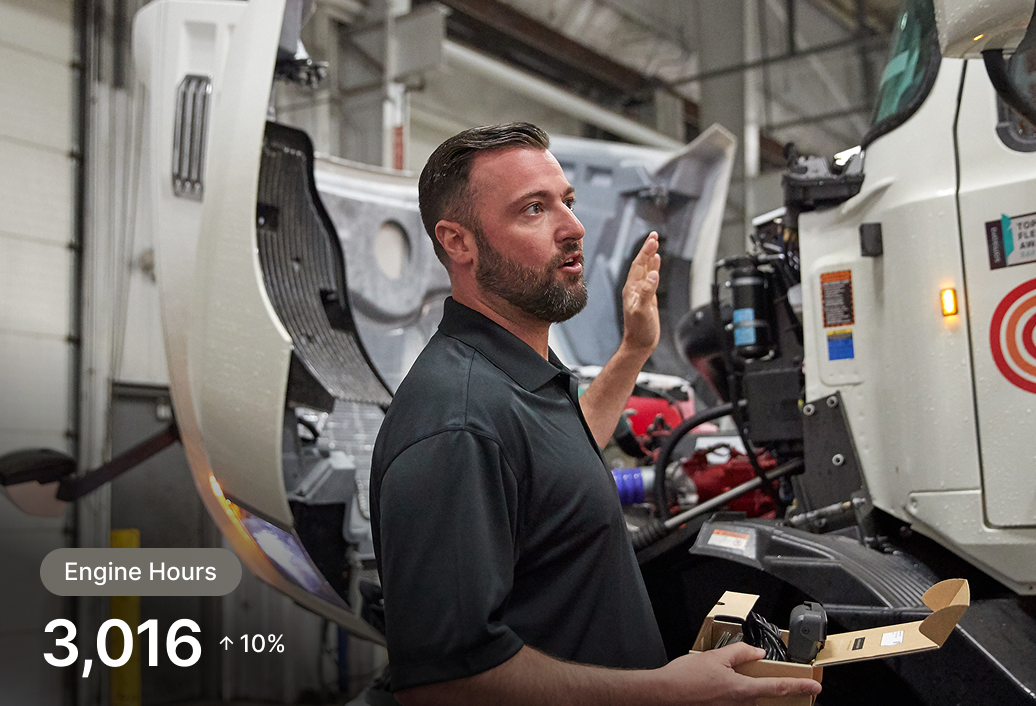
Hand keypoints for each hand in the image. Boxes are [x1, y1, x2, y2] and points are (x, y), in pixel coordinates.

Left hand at [620, 231, 661, 355]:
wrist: (639, 344)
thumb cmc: (639, 330)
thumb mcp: (643, 310)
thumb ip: (647, 292)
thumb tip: (653, 275)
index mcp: (632, 288)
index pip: (639, 265)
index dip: (646, 251)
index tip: (653, 239)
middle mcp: (635, 288)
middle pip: (641, 263)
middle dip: (648, 249)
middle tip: (655, 235)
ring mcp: (641, 292)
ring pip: (646, 269)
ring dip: (650, 256)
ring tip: (655, 243)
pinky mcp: (647, 298)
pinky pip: (650, 279)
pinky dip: (654, 269)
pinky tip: (657, 264)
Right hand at [657, 643, 821, 705]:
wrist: (663, 695)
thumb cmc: (685, 678)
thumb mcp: (715, 657)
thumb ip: (740, 653)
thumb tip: (756, 653)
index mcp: (742, 690)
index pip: (777, 687)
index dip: (799, 686)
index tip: (815, 687)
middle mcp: (739, 705)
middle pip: (756, 693)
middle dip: (749, 682)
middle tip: (727, 672)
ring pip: (741, 698)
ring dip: (734, 689)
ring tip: (710, 679)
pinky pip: (729, 702)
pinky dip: (723, 694)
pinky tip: (708, 687)